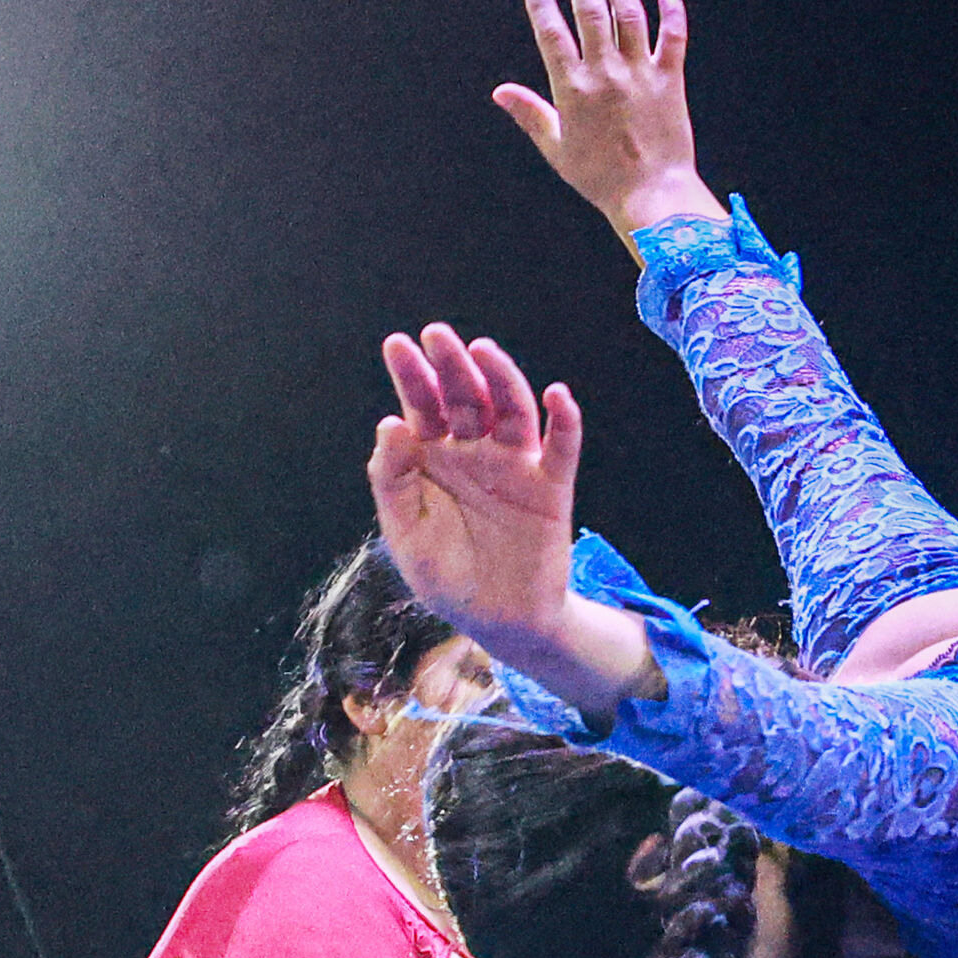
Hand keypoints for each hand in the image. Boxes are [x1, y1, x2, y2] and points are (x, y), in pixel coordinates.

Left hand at [367, 327, 602, 677]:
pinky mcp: (551, 489)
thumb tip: (393, 422)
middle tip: (437, 336)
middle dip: (452, 365)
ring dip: (501, 378)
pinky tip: (559, 397)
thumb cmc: (445, 576)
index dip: (412, 375)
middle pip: (466, 397)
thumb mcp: (403, 533)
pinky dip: (565, 422)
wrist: (498, 621)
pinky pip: (562, 450)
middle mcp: (474, 451)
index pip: (422, 405)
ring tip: (483, 352)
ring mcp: (514, 466)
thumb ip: (392, 478)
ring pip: (512, 411)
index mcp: (433, 457)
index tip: (399, 346)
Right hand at [496, 0, 722, 245]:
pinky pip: (673, 39)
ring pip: (630, 16)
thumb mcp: (557, 148)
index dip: (542, 6)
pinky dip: (671, 13)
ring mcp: (640, 75)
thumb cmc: (602, 179)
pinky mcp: (671, 82)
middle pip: (591, 13)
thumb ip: (530, 113)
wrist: (653, 197)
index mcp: (573, 89)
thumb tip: (499, 91)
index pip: (552, 34)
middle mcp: (606, 74)